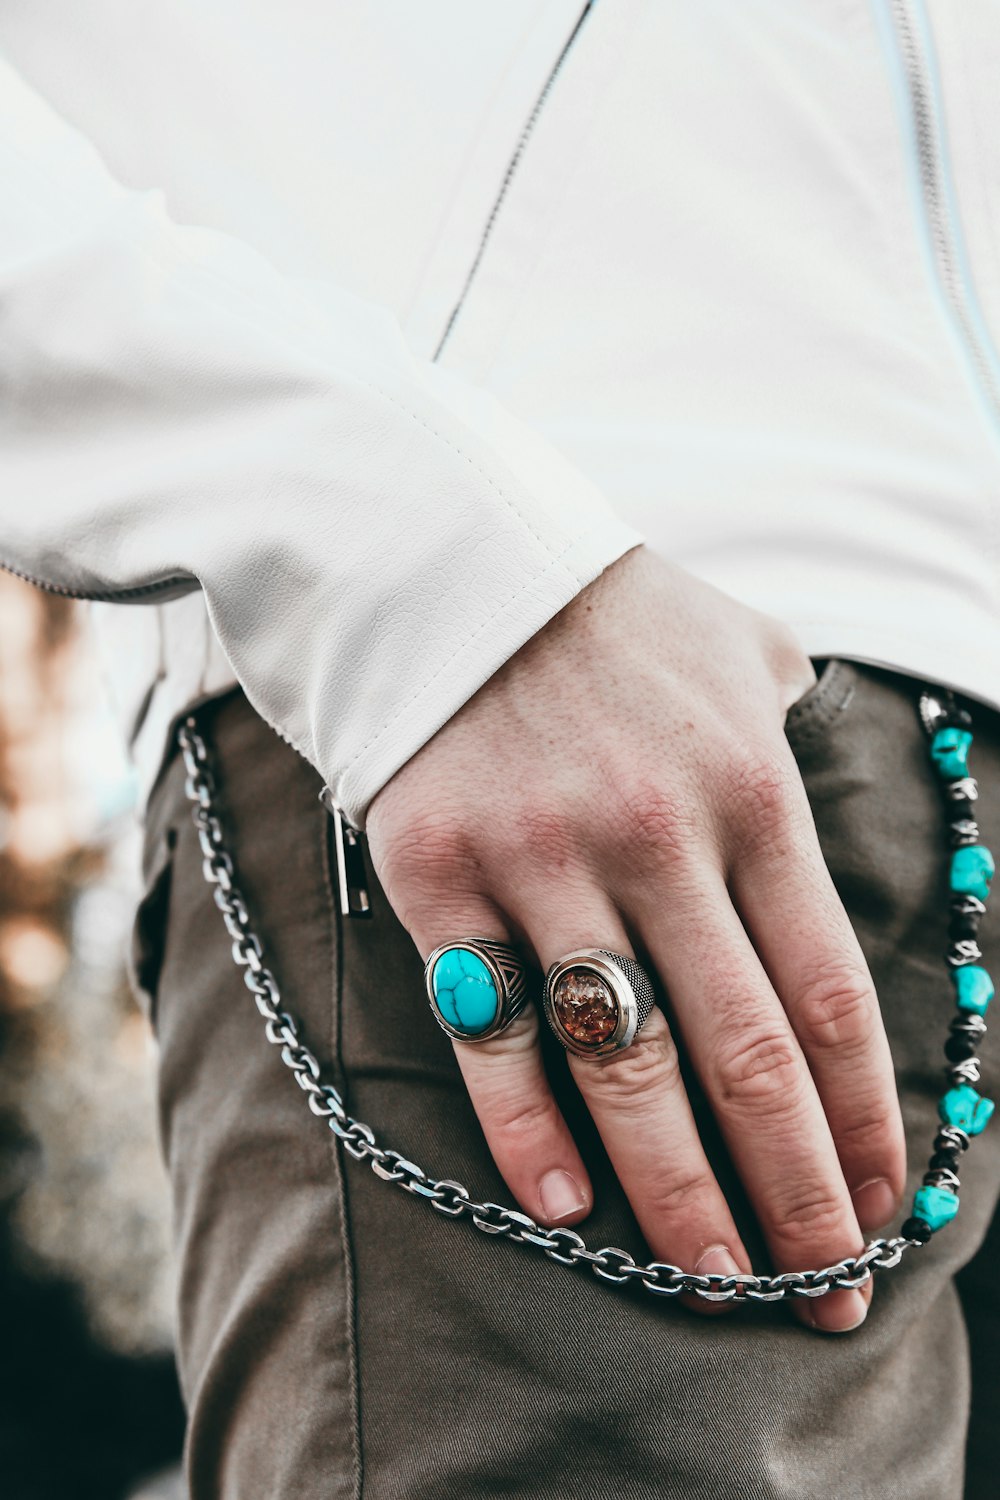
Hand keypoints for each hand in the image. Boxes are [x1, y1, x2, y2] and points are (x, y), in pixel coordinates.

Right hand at [366, 546, 905, 1331]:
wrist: (444, 553)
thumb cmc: (609, 609)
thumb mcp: (737, 644)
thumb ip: (790, 717)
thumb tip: (821, 755)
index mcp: (752, 791)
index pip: (828, 992)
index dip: (863, 1117)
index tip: (887, 1207)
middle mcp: (659, 836)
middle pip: (743, 1054)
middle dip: (795, 1190)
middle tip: (824, 1291)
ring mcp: (541, 857)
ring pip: (622, 1061)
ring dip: (676, 1191)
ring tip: (715, 1285)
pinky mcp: (436, 871)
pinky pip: (486, 1026)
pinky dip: (523, 1127)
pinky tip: (561, 1210)